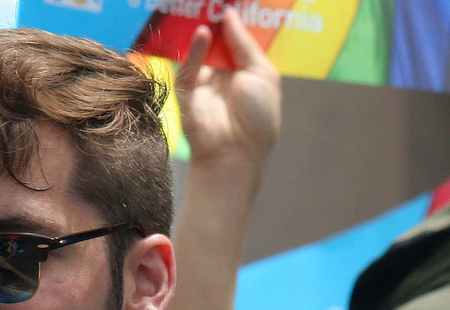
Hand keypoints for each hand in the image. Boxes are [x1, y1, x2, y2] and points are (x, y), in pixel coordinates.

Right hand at [176, 7, 280, 168]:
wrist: (236, 154)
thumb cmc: (258, 118)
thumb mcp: (262, 73)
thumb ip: (244, 44)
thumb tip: (230, 16)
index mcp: (244, 71)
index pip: (236, 39)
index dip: (234, 21)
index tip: (231, 3)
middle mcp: (223, 75)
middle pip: (217, 41)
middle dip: (216, 21)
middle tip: (216, 2)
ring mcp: (204, 84)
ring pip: (200, 52)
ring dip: (204, 31)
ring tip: (207, 9)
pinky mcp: (187, 94)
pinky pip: (187, 69)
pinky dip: (194, 51)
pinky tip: (202, 34)